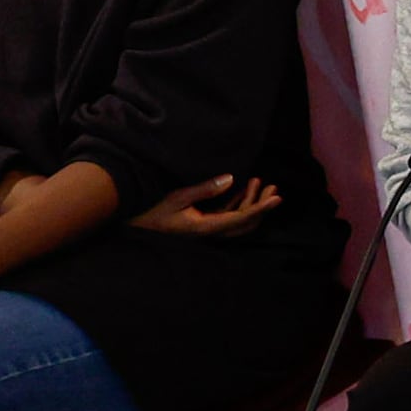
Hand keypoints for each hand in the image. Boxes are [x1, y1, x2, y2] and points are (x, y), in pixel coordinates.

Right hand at [130, 173, 281, 237]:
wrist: (133, 223)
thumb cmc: (151, 210)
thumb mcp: (177, 198)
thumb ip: (205, 190)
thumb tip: (231, 179)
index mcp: (207, 227)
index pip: (241, 219)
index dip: (261, 209)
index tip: (278, 199)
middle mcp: (210, 232)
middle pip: (245, 222)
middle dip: (261, 205)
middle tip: (274, 187)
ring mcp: (207, 228)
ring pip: (237, 218)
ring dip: (250, 202)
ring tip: (261, 183)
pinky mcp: (202, 223)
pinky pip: (226, 215)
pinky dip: (237, 203)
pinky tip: (243, 189)